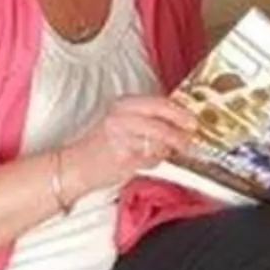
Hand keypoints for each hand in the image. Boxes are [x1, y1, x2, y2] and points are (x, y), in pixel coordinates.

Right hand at [71, 94, 201, 190]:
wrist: (75, 166)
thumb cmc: (102, 147)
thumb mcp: (123, 123)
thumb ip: (148, 119)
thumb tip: (180, 121)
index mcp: (124, 103)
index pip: (160, 102)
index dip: (180, 112)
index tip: (193, 119)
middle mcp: (122, 116)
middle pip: (162, 119)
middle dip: (181, 130)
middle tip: (191, 138)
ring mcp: (121, 135)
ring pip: (158, 140)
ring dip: (170, 148)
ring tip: (174, 152)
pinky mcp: (122, 155)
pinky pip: (150, 157)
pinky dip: (156, 160)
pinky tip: (151, 161)